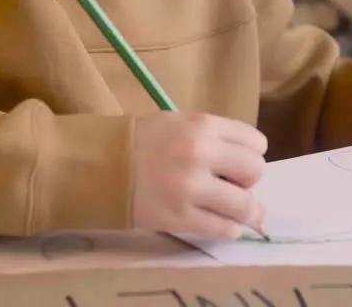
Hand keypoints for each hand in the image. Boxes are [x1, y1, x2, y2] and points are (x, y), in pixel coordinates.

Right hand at [131, 112, 267, 238]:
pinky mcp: (180, 217)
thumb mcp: (178, 123)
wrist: (96, 165)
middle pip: (255, 171)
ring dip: (246, 211)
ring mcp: (191, 188)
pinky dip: (229, 228)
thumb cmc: (138, 142)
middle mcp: (201, 153)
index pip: (255, 142)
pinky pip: (223, 228)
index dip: (252, 154)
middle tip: (234, 185)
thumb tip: (245, 164)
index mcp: (202, 125)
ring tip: (240, 213)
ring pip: (245, 206)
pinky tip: (221, 223)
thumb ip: (211, 138)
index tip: (240, 162)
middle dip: (248, 180)